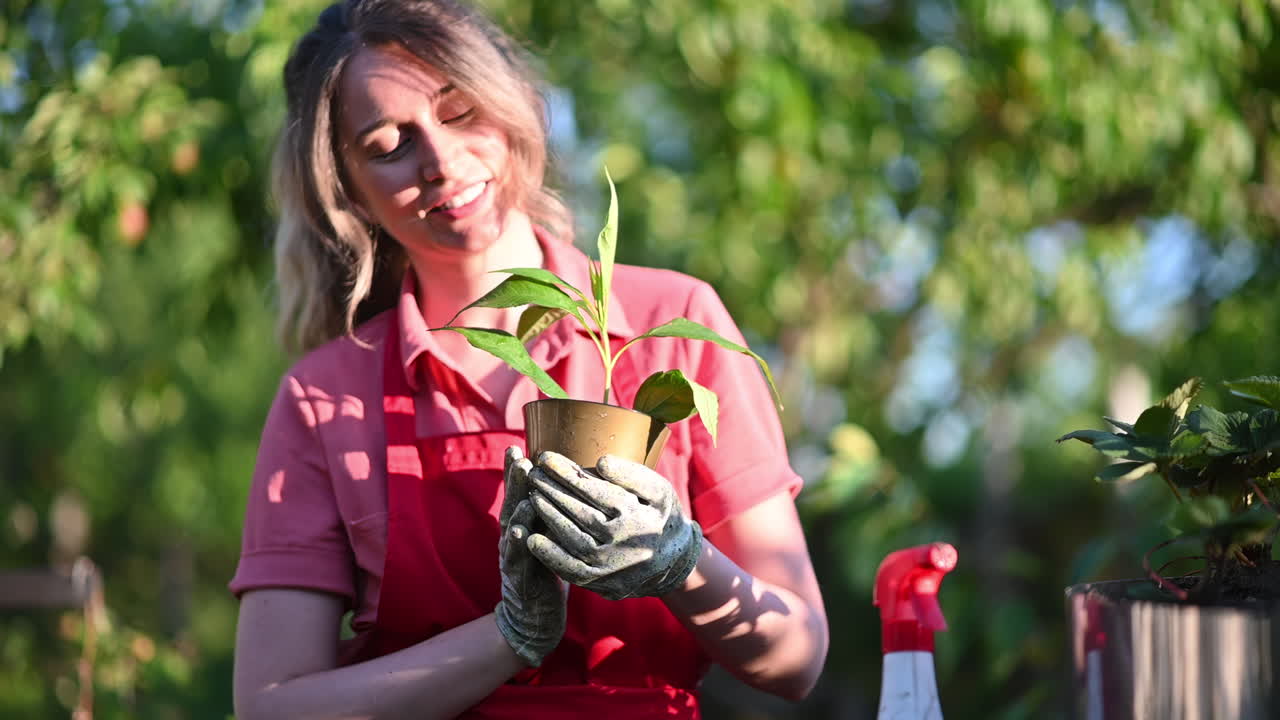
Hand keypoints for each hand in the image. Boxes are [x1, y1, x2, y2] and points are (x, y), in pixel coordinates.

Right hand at [494, 447, 567, 666]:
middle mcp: (513, 537)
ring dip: (517, 506)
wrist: (535, 617)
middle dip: (514, 481)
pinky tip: (521, 531)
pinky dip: (519, 543)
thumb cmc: (547, 572)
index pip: (520, 494)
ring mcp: (513, 557)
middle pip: (513, 503)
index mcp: (523, 526)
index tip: (518, 447)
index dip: (517, 473)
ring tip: (523, 489)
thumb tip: (572, 486)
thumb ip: (554, 515)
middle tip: (518, 457)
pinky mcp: (519, 578)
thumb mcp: (552, 539)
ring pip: (512, 527)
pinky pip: (518, 558)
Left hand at [526, 452, 702, 600]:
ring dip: (547, 515)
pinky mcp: (601, 582)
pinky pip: (570, 569)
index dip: (565, 472)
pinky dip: (549, 555)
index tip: (545, 458)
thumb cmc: (662, 517)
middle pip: (577, 511)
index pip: (591, 489)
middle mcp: (621, 541)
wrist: (674, 564)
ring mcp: (610, 565)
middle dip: (551, 489)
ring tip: (532, 495)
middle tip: (533, 473)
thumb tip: (600, 461)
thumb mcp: (659, 490)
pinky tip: (533, 538)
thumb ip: (631, 475)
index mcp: (634, 514)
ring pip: (570, 537)